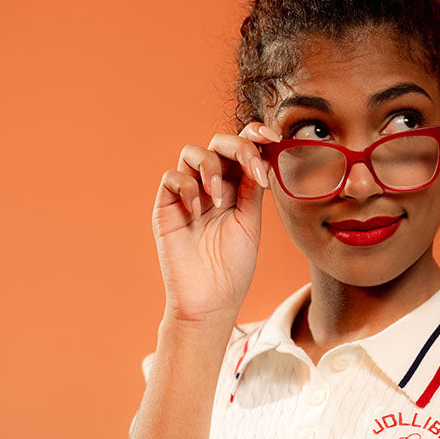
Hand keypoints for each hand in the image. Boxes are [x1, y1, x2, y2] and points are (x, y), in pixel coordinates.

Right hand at [151, 122, 280, 324]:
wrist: (210, 302)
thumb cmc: (232, 269)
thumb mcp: (250, 223)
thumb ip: (251, 188)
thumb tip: (262, 154)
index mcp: (234, 188)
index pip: (242, 150)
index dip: (255, 137)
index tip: (273, 139)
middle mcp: (210, 186)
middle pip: (219, 143)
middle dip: (238, 146)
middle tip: (252, 167)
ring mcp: (187, 195)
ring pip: (192, 152)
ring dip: (211, 167)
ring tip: (219, 199)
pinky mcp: (166, 207)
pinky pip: (172, 178)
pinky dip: (188, 187)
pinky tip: (198, 211)